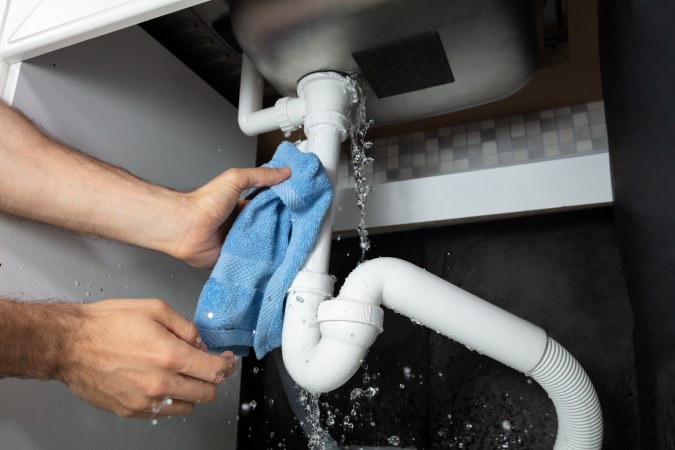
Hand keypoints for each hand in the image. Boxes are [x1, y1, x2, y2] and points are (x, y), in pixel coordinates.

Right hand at [58, 298, 235, 417]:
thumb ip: (186, 327)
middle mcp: (160, 383)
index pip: (215, 371)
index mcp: (170, 355)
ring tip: (177, 373)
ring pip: (187, 406)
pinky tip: (157, 381)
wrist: (69, 343)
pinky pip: (163, 412)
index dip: (227, 365)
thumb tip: (201, 343)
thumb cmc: (107, 323)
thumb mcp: (155, 309)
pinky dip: (167, 400)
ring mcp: (145, 400)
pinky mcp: (131, 410)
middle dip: (210, 379)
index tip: (226, 361)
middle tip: (203, 366)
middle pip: (207, 393)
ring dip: (189, 391)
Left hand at [173, 166, 289, 267]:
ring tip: (289, 241)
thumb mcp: (235, 179)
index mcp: (242, 205)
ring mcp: (238, 240)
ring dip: (273, 242)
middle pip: (268, 225)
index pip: (268, 204)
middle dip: (281, 225)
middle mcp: (241, 223)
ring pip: (262, 242)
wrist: (188, 227)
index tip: (297, 204)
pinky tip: (273, 255)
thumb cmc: (205, 202)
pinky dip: (261, 257)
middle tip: (297, 225)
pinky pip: (252, 258)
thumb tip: (283, 171)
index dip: (282, 204)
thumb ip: (259, 175)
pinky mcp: (234, 255)